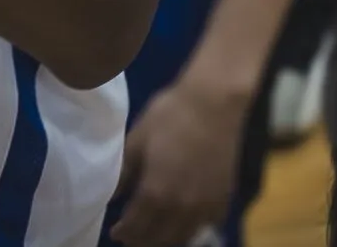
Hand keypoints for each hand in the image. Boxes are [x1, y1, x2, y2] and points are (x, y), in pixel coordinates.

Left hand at [109, 80, 249, 246]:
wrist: (214, 103)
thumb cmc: (170, 116)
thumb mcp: (137, 140)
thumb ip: (124, 173)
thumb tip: (112, 196)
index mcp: (156, 193)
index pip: (136, 226)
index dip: (124, 232)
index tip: (116, 231)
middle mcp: (182, 208)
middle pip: (159, 238)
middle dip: (142, 239)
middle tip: (131, 235)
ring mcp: (205, 206)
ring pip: (183, 236)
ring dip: (165, 238)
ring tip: (154, 232)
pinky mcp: (224, 199)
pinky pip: (204, 226)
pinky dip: (190, 229)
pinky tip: (183, 221)